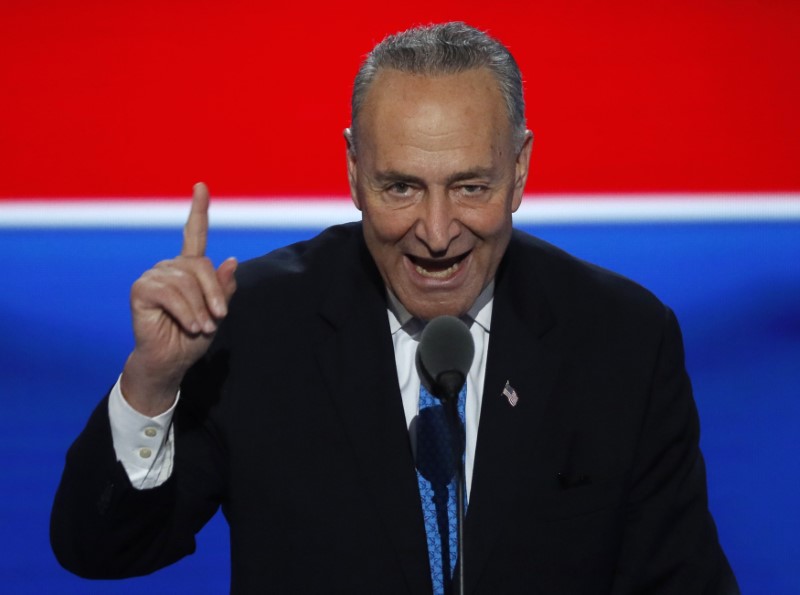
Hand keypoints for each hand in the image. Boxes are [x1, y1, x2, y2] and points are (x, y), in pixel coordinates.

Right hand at [120, 183, 236, 414]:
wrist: (171, 360)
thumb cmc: (194, 337)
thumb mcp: (217, 313)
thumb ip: (224, 288)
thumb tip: (231, 259)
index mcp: (190, 269)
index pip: (194, 233)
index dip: (198, 209)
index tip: (201, 186)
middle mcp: (171, 267)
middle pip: (202, 265)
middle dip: (214, 293)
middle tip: (218, 318)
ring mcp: (154, 276)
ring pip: (187, 281)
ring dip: (200, 308)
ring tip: (202, 327)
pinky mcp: (141, 289)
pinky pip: (170, 293)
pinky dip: (186, 312)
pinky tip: (190, 325)